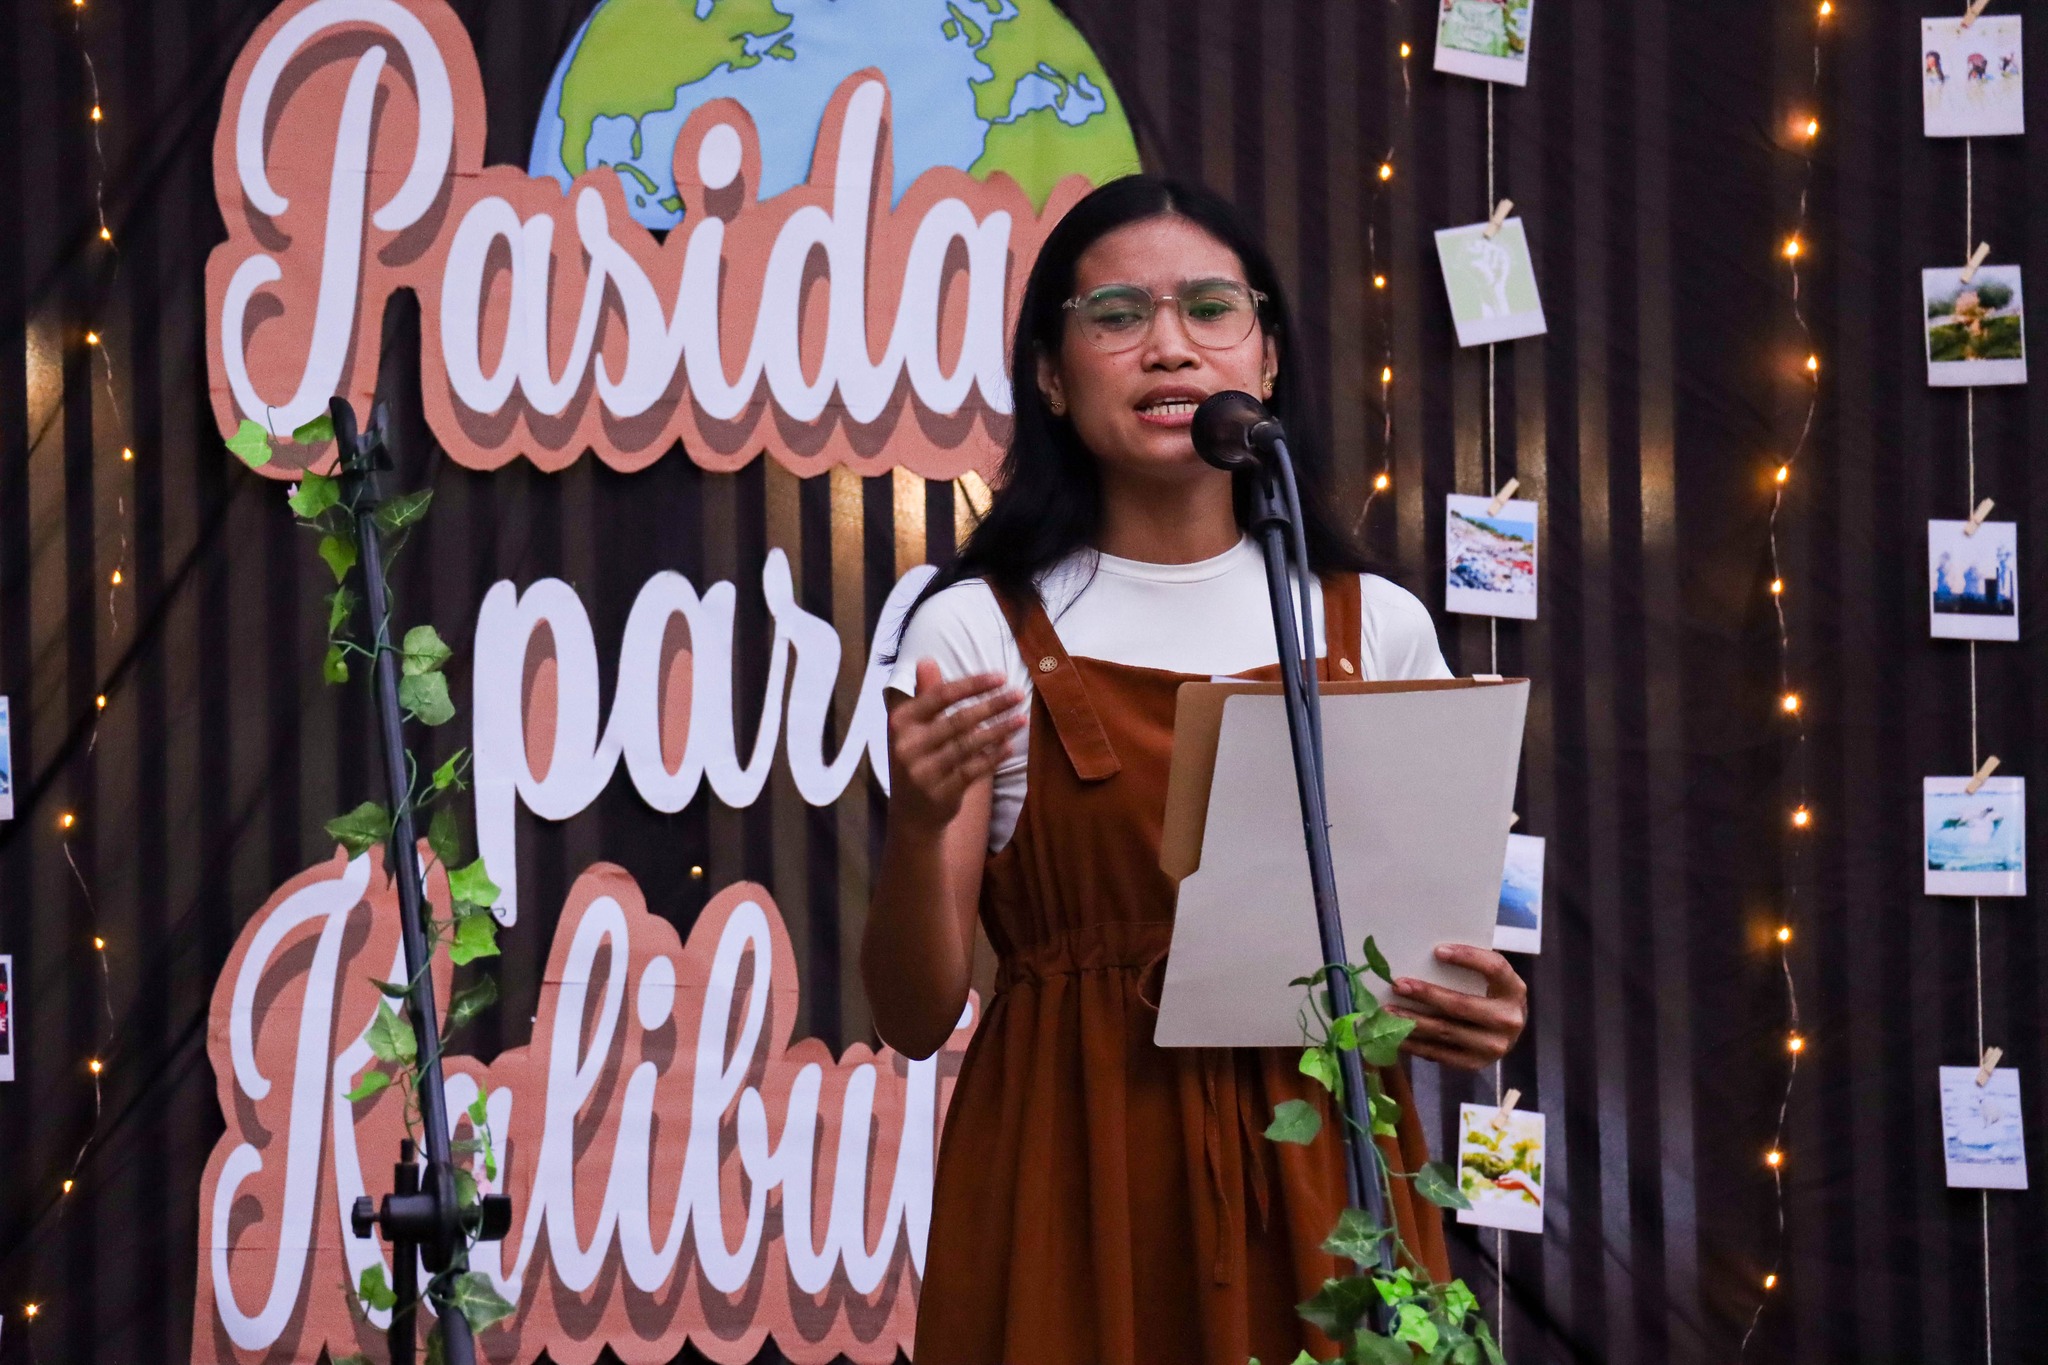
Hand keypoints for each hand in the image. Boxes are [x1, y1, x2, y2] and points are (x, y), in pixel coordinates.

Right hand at [886, 661, 1023, 834]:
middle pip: (958, 720)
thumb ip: (924, 695)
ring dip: (998, 729)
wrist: (911, 814)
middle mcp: (907, 746)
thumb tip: (926, 660)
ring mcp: (923, 772)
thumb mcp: (913, 728)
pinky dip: (993, 757)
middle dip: (992, 705)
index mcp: (900, 722)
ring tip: (1021, 718)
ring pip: (968, 745)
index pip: (940, 696)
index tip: (1000, 676)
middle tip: (1018, 694)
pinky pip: (973, 771)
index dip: (972, 684)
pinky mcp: (940, 793)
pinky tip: (1010, 746)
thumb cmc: (918, 758)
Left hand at [1384, 944, 1526, 1069]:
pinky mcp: (1476, 1064)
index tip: (1437, 951)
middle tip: (1398, 985)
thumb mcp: (1490, 980)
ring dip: (1412, 1020)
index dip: (1468, 958)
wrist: (1507, 1035)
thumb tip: (1424, 956)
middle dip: (1426, 994)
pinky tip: (1396, 1035)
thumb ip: (1469, 969)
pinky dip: (1415, 1044)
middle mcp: (1508, 1020)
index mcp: (1513, 990)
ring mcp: (1493, 1046)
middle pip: (1462, 1005)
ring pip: (1446, 1031)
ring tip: (1388, 1011)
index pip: (1494, 968)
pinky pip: (1440, 1054)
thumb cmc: (1490, 997)